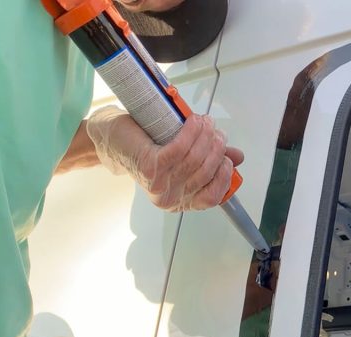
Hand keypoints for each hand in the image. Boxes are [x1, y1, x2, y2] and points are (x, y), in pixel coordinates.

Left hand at [86, 106, 244, 211]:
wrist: (113, 140)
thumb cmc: (148, 147)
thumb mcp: (185, 156)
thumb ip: (211, 160)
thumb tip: (238, 158)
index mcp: (181, 201)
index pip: (213, 197)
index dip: (225, 174)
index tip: (227, 155)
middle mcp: (170, 199)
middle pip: (206, 172)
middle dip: (216, 147)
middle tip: (215, 130)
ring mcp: (159, 185)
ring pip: (195, 159)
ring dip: (205, 136)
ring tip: (205, 121)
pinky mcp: (150, 167)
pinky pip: (179, 150)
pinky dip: (191, 133)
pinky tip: (194, 121)